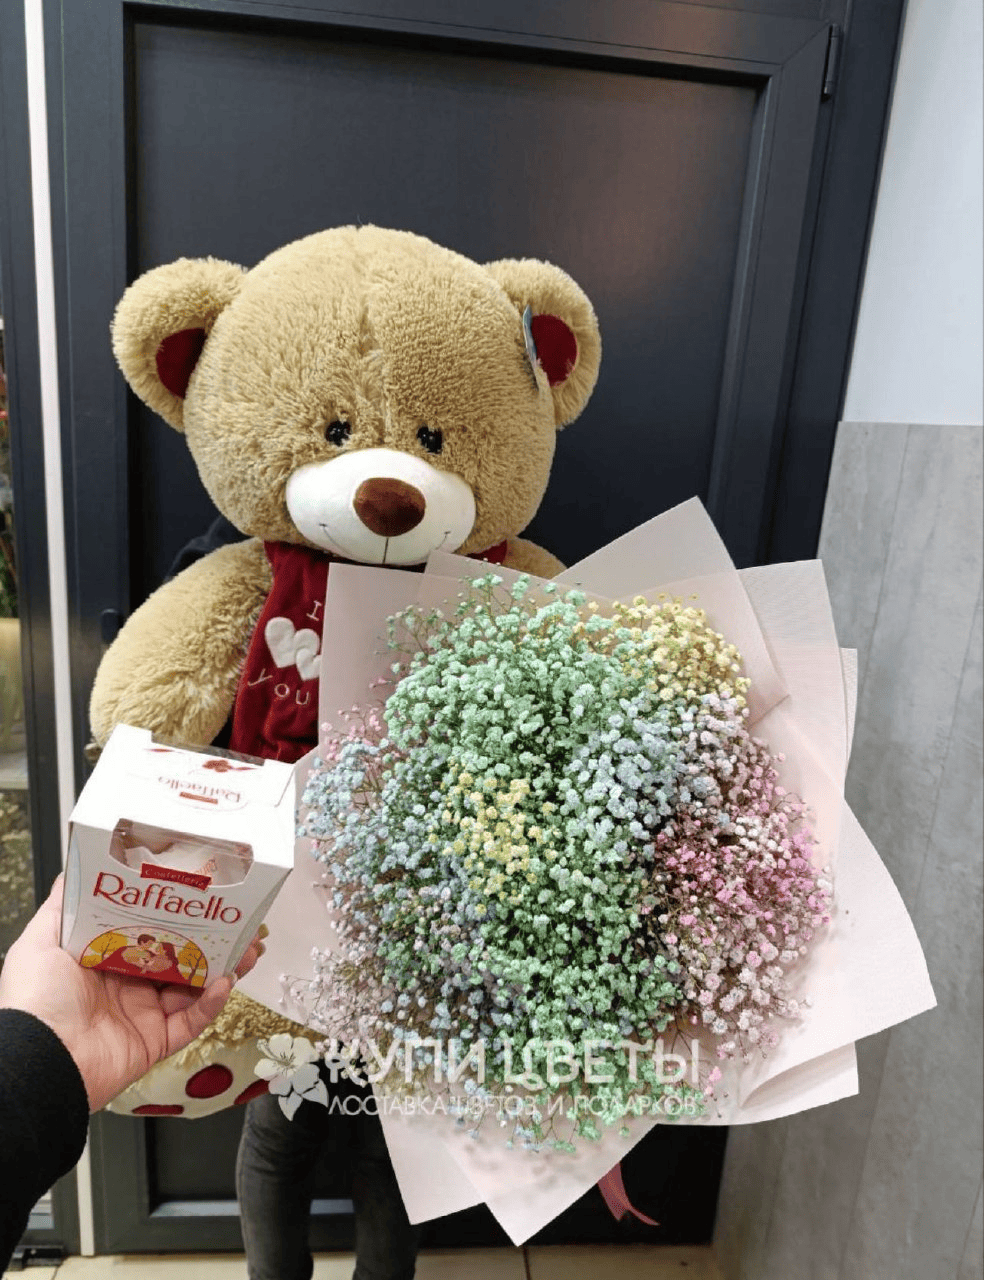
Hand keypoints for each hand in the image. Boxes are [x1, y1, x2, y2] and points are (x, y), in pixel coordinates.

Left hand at [0, 876, 264, 1111]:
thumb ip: (63, 905)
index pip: (150, 932)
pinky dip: (211, 1004)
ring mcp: (142, 1015)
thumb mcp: (42, 940)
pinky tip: (224, 982)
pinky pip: (191, 1022)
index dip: (178, 915)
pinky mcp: (154, 1042)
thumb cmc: (34, 1001)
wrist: (40, 1059)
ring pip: (194, 988)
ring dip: (223, 968)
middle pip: (180, 958)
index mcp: (103, 960)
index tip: (202, 898)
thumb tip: (76, 869)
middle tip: (237, 924)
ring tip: (246, 949)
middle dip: (212, 941)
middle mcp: (125, 986)